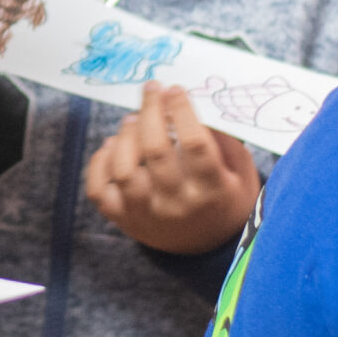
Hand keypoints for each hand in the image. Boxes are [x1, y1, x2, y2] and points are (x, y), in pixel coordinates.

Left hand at [85, 82, 260, 253]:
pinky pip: (99, 190)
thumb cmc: (225, 196)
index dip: (182, 111)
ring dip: (125, 137)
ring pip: (124, 171)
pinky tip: (112, 147)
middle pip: (156, 151)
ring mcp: (147, 214)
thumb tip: (187, 99)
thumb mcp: (238, 168)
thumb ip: (220, 137)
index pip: (195, 144)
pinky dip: (99, 163)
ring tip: (131, 120)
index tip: (175, 89)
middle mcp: (178, 204)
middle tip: (152, 89)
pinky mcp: (124, 219)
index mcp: (212, 190)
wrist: (208, 247)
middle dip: (151, 111)